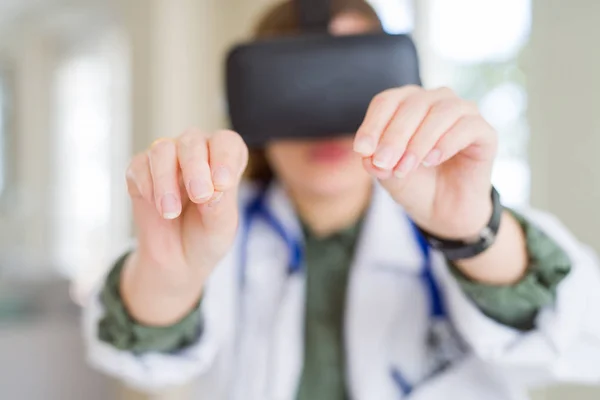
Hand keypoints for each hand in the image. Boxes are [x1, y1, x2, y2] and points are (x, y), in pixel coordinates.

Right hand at [122, 129, 247, 324]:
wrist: (177, 261)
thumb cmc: (206, 237)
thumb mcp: (220, 229)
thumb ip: (219, 208)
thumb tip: (213, 190)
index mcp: (225, 161)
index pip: (227, 143)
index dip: (225, 158)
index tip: (223, 183)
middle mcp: (197, 152)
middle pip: (192, 141)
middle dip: (195, 167)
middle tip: (199, 196)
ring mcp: (167, 159)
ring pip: (162, 149)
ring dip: (166, 180)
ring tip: (170, 212)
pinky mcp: (141, 170)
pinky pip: (139, 165)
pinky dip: (147, 186)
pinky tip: (156, 207)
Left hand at [354, 86, 497, 238]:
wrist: (443, 211)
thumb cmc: (414, 184)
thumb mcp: (387, 174)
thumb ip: (376, 161)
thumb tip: (368, 154)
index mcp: (407, 103)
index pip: (387, 102)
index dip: (373, 124)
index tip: (363, 150)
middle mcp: (436, 101)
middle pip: (412, 105)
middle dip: (394, 136)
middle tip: (384, 163)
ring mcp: (463, 113)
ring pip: (441, 111)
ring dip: (419, 140)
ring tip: (406, 167)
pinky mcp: (484, 133)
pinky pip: (468, 126)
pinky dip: (446, 142)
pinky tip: (432, 160)